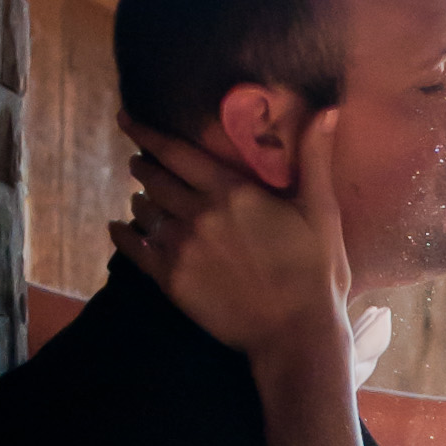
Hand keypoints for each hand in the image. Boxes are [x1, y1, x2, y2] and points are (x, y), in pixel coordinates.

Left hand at [110, 109, 351, 365]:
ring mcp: (181, 249)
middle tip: (139, 162)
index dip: (147, 134)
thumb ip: (315, 159)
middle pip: (154, 179)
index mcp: (231, 191)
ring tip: (140, 200)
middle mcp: (198, 214)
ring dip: (139, 202)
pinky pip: (135, 251)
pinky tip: (118, 230)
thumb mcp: (321, 212)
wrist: (297, 335)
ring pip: (144, 213)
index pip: (175, 152)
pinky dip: (123, 236)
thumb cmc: (315, 273)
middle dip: (143, 167)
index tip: (126, 120)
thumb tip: (328, 110)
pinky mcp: (173, 281)